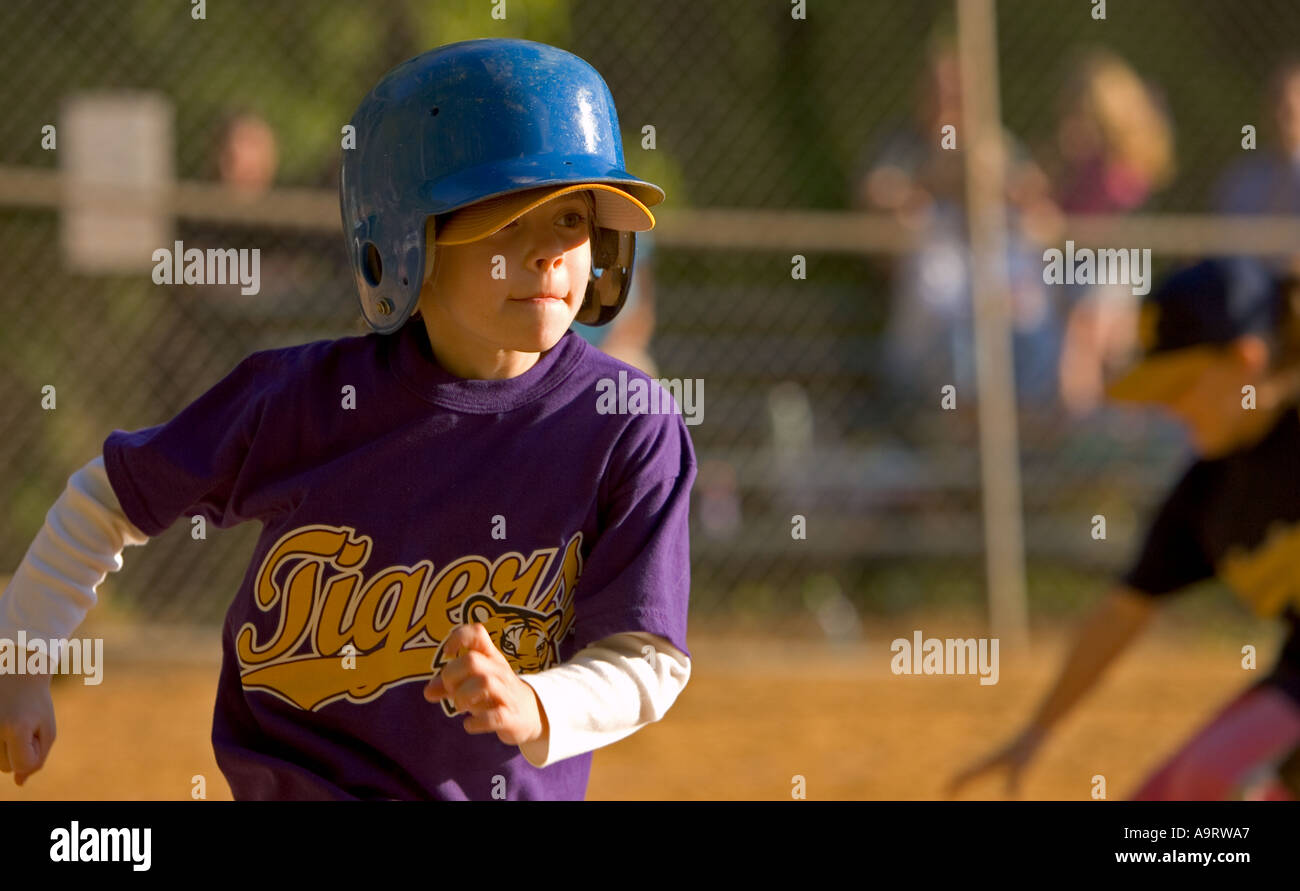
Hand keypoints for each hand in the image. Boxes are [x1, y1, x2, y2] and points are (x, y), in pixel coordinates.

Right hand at [0, 673, 55, 785]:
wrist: (18, 672)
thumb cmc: (36, 702)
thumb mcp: (47, 729)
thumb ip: (37, 759)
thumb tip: (19, 782)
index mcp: (15, 728)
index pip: (22, 765)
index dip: (33, 754)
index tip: (36, 732)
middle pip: (6, 768)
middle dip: (18, 752)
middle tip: (24, 724)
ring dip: (5, 750)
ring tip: (11, 725)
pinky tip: (3, 723)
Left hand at [424, 623, 547, 747]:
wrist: (532, 713)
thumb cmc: (496, 693)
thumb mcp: (474, 682)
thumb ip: (449, 684)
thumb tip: (428, 691)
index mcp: (490, 658)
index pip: (477, 633)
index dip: (458, 638)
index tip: (448, 654)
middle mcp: (499, 671)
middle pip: (472, 661)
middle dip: (452, 676)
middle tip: (451, 690)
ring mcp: (507, 694)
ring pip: (484, 683)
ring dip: (462, 697)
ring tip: (460, 706)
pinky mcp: (510, 717)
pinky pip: (493, 717)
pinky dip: (475, 722)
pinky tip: (469, 724)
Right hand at [945, 727, 1045, 799]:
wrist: (1034, 731)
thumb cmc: (1027, 749)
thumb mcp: (1021, 769)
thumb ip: (1014, 783)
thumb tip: (1010, 799)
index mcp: (987, 763)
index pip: (966, 775)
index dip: (955, 784)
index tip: (945, 793)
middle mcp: (986, 760)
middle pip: (965, 772)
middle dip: (955, 782)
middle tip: (946, 793)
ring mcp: (993, 758)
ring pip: (972, 769)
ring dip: (963, 778)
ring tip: (958, 785)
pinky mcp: (1001, 758)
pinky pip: (982, 768)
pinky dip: (975, 774)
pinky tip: (979, 776)